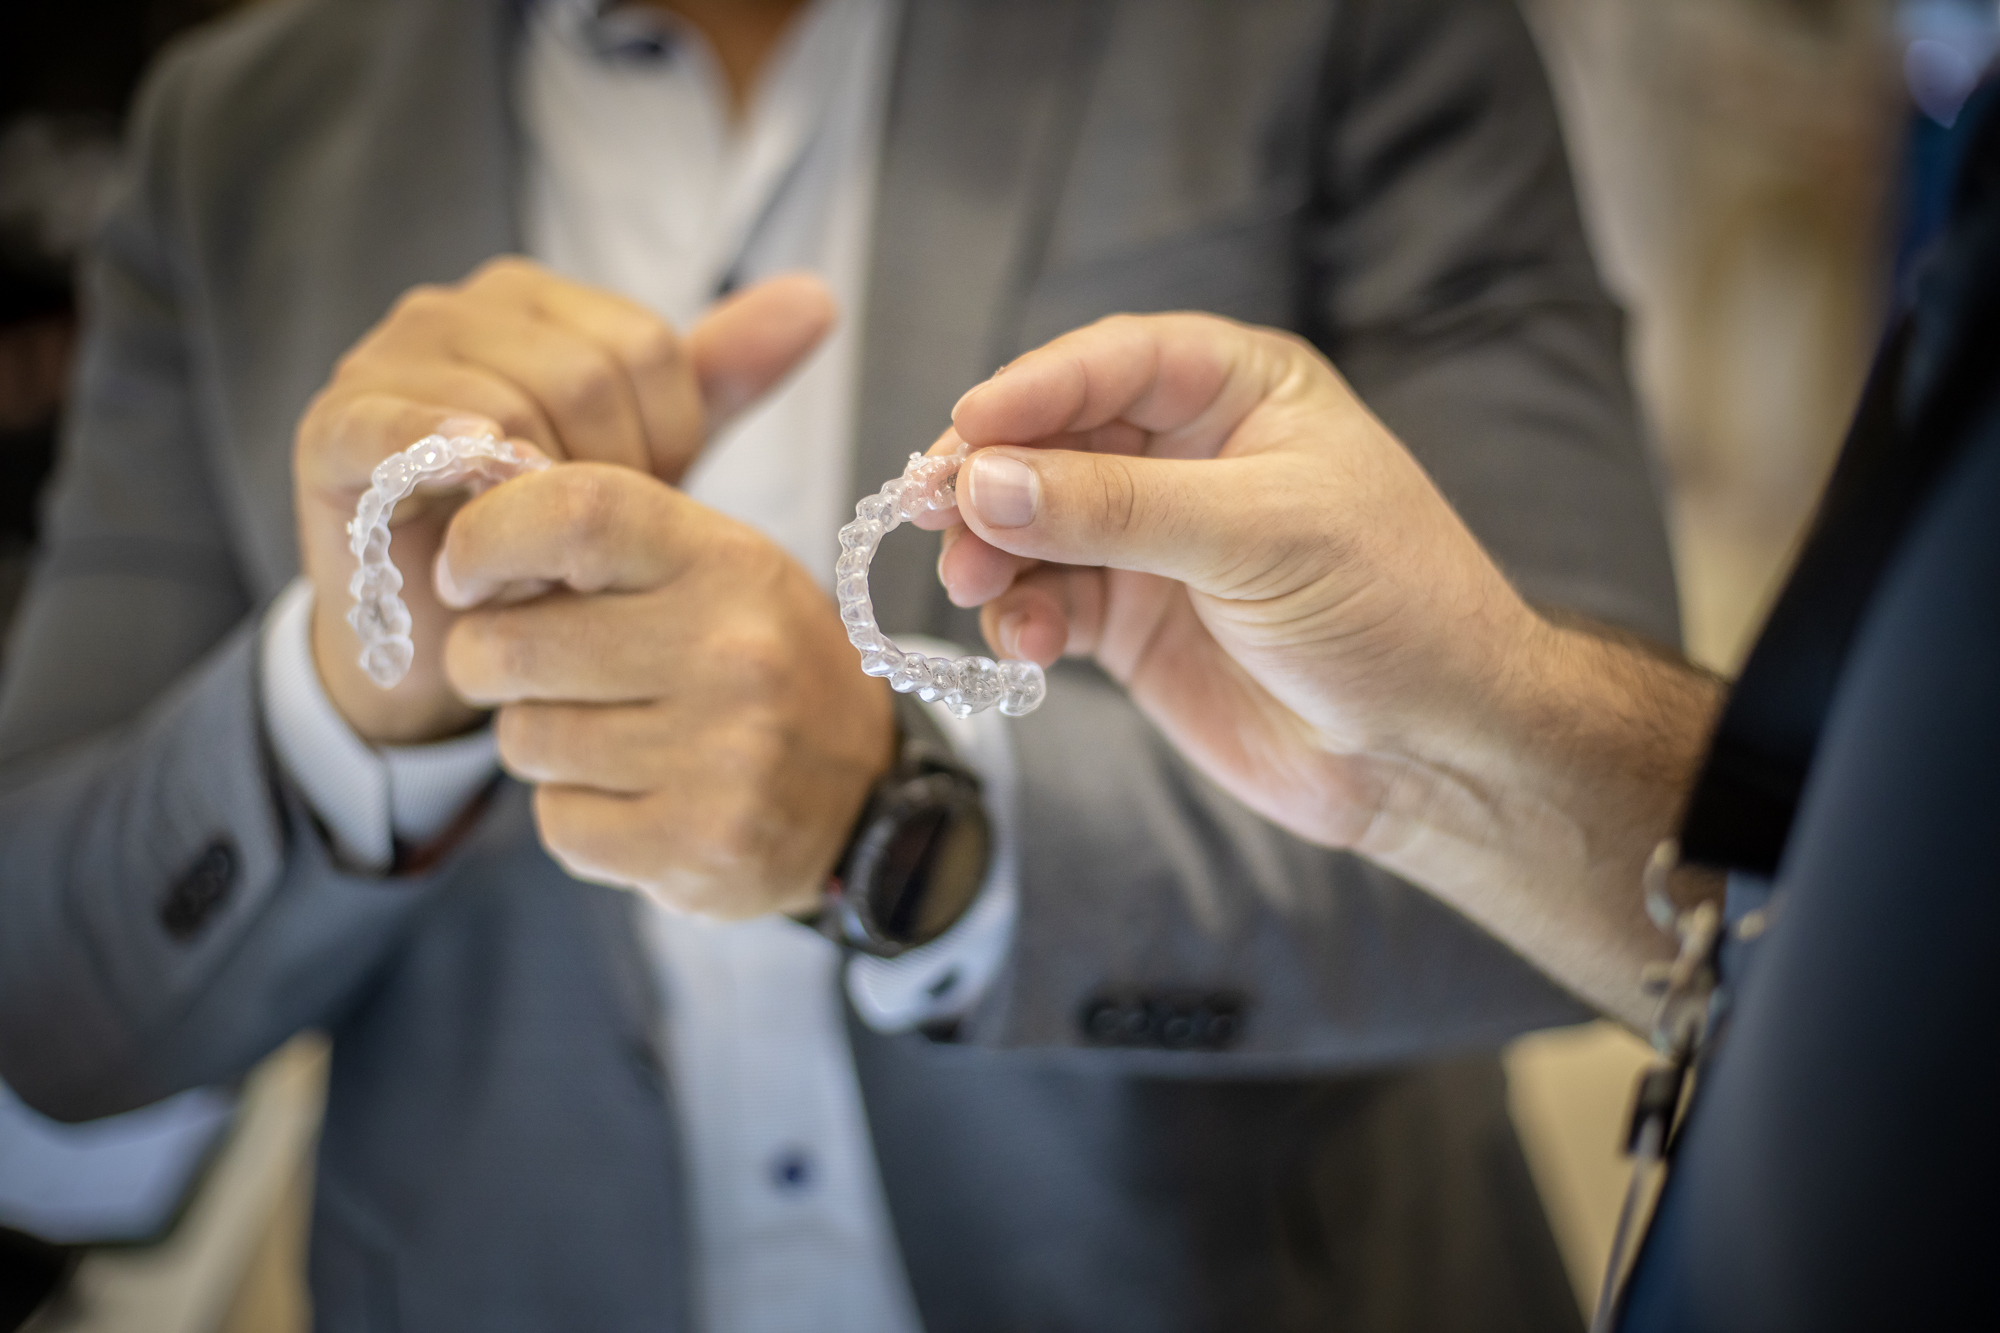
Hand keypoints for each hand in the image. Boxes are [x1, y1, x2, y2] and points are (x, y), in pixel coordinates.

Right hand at [292, 258, 834, 744]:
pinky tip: (475, 471)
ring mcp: (381, 363)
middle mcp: (451, 312)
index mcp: (530, 302)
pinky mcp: (329, 431)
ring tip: (535, 555)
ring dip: (538, 500)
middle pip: (584, 372)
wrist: (447, 645)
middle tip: (589, 547)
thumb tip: (818, 297)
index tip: (640, 504)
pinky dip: (436, 446)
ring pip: (507, 403)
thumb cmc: (549, 540)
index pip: (644, 349)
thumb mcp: (646, 455)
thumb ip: (718, 377)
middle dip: (608, 474)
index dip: (667, 440)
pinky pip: (391, 423)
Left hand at [433, 464, 894, 917]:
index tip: (466, 577)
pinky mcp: (699, 846)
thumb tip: (465, 554)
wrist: (864, 792)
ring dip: (539, 740)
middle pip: (513, 646)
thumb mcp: (712, 570)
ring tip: (609, 737)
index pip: (574, 514)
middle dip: (485, 661)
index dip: (486, 540)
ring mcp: (722, 758)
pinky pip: (558, 823)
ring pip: (525, 741)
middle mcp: (732, 654)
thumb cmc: (759, 662)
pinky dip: (573, 814)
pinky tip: (634, 798)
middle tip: (521, 670)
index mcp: (727, 564)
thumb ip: (605, 545)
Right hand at [926, 313, 1721, 1025]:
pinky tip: (1025, 645)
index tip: (965, 429)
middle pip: (1054, 439)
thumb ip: (1117, 507)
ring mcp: (1155, 541)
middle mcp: (1188, 454)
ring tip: (975, 586)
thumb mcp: (1259, 538)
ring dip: (993, 551)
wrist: (1433, 755)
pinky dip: (1021, 617)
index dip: (1033, 389)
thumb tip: (987, 481)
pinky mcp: (1132, 621)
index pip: (1115, 361)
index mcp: (1243, 393)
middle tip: (931, 509)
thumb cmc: (1392, 612)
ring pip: (1034, 523)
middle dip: (992, 474)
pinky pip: (1047, 600)